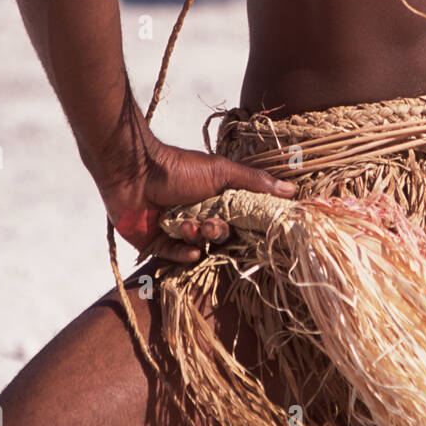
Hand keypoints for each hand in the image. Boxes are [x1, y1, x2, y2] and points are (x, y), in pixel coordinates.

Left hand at [98, 136, 295, 263]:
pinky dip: (182, 254)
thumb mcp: (221, 172)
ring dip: (197, 239)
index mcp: (215, 199)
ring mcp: (177, 230)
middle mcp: (199, 215)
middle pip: (220, 237)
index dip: (246, 226)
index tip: (254, 229)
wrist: (134, 172)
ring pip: (199, 247)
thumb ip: (254, 182)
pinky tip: (185, 247)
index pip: (239, 220)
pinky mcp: (158, 243)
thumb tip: (291, 190)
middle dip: (218, 232)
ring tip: (187, 226)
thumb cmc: (178, 168)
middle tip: (211, 224)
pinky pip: (175, 257)